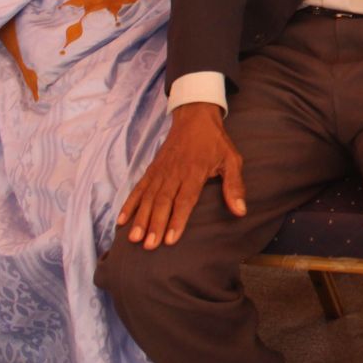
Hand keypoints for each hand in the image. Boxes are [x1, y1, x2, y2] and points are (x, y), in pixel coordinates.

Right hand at [116, 102, 244, 249]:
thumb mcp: (232, 160)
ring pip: (148, 197)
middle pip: (163, 201)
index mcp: (195, 172)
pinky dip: (129, 204)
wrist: (195, 117)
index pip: (185, 199)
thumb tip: (241, 211)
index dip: (177, 220)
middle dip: (155, 224)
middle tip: (149, 245)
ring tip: (134, 238)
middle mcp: (175, 173)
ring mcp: (161, 171)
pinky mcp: (152, 169)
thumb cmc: (215, 142)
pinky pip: (138, 188)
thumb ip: (235, 186)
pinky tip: (122, 220)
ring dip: (141, 218)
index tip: (171, 239)